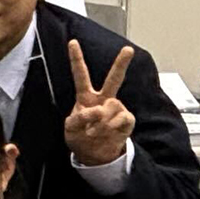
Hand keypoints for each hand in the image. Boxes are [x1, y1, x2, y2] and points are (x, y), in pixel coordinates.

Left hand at [62, 41, 136, 167]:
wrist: (94, 156)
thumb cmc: (80, 138)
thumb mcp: (70, 128)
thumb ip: (78, 118)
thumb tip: (97, 111)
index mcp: (85, 97)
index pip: (80, 75)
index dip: (76, 59)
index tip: (73, 42)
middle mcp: (103, 99)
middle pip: (113, 79)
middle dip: (121, 64)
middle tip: (128, 49)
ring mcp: (116, 109)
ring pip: (113, 105)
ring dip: (102, 120)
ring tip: (94, 132)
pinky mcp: (126, 120)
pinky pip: (123, 118)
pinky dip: (113, 126)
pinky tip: (108, 132)